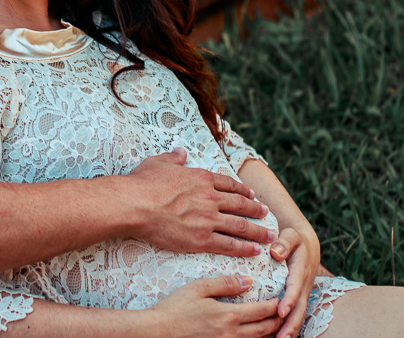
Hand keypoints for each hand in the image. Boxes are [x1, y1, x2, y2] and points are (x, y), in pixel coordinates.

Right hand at [129, 149, 274, 255]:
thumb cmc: (143, 184)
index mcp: (201, 178)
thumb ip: (174, 158)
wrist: (135, 205)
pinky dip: (244, 248)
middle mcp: (210, 198)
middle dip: (256, 210)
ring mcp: (208, 220)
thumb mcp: (159, 163)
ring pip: (240, 226)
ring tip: (268, 235)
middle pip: (240, 205)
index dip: (243, 191)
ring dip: (257, 231)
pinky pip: (229, 245)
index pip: (229, 185)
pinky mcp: (201, 239)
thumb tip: (181, 152)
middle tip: (266, 214)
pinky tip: (254, 250)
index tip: (252, 195)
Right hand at [149, 275, 281, 337]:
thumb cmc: (175, 308)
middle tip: (284, 314)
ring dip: (269, 335)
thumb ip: (224, 283)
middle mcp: (232, 333)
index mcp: (229, 315)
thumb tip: (248, 281)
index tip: (281, 299)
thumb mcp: (198, 288)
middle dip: (277, 322)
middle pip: (264, 330)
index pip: (262, 311)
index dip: (275, 305)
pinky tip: (253, 337)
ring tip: (275, 328)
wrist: (158, 332)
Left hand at [269, 227, 319, 337]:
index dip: (289, 301)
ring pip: (297, 314)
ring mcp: (301, 294)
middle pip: (299, 309)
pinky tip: (275, 336)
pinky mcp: (297, 298)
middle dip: (291, 324)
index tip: (280, 312)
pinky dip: (287, 326)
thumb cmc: (295, 239)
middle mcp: (302, 286)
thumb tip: (276, 252)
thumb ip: (285, 241)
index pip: (294, 288)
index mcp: (299, 271)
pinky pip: (294, 314)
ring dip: (290, 329)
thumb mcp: (291, 234)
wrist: (306, 245)